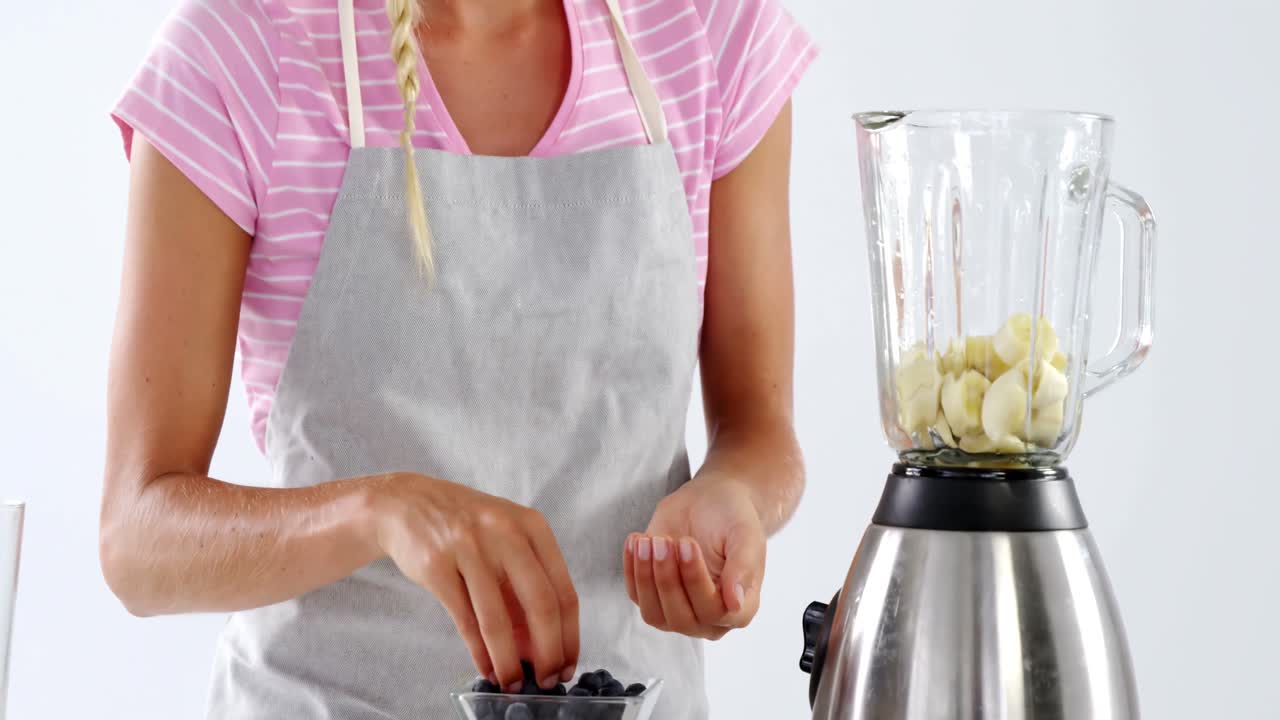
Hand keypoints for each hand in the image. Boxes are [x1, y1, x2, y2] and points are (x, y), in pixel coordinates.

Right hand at [363, 474, 578, 690]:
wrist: (407, 503)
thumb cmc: (466, 528)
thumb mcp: (505, 541)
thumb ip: (525, 587)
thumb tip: (541, 648)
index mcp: (532, 527)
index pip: (563, 590)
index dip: (569, 635)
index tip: (568, 663)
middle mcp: (505, 533)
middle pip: (540, 604)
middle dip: (548, 652)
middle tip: (548, 680)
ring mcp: (469, 547)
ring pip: (497, 619)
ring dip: (508, 660)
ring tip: (512, 682)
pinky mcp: (436, 565)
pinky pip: (464, 620)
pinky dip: (478, 651)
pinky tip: (486, 667)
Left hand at [623, 473, 765, 638]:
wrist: (710, 502)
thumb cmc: (733, 519)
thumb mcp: (746, 535)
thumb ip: (743, 567)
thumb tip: (735, 603)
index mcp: (741, 608)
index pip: (714, 612)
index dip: (696, 580)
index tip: (686, 543)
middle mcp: (710, 619)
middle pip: (682, 619)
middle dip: (667, 579)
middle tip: (664, 541)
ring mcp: (680, 611)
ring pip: (654, 614)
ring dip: (646, 577)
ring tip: (650, 540)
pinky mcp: (654, 598)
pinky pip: (636, 596)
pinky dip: (632, 569)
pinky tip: (638, 541)